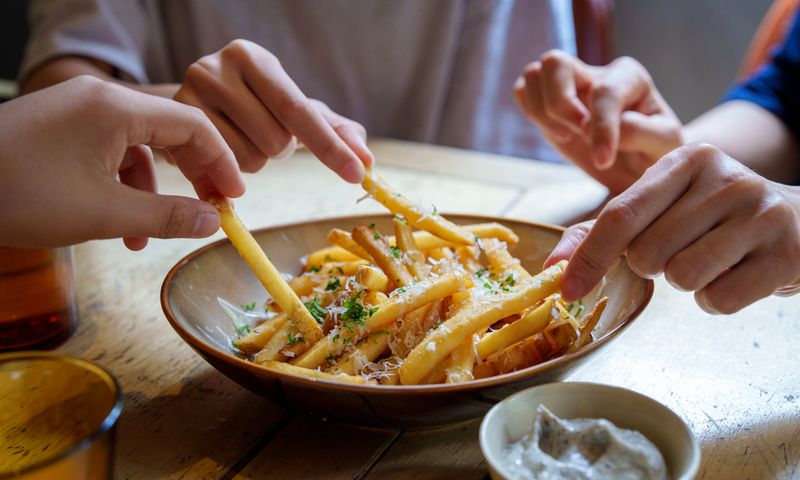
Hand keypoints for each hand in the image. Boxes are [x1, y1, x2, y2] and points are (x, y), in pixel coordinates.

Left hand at [0, 76, 244, 248]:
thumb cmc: (19, 194)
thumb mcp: (103, 213)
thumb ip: (167, 216)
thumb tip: (213, 223)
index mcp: (116, 109)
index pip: (192, 125)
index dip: (222, 162)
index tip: (235, 197)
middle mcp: (100, 101)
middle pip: (169, 133)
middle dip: (192, 177)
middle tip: (210, 212)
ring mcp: (78, 113)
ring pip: (138, 149)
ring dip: (152, 192)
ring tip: (149, 235)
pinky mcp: (61, 130)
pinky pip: (108, 154)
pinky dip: (121, 188)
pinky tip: (119, 224)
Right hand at [174, 39, 372, 181]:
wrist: (189, 109)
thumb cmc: (253, 107)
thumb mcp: (293, 112)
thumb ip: (334, 131)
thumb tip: (367, 161)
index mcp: (254, 58)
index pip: (299, 110)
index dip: (331, 147)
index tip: (357, 173)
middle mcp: (218, 68)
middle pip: (275, 141)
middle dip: (279, 150)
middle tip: (262, 135)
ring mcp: (190, 95)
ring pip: (248, 161)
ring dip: (255, 163)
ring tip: (239, 141)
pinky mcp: (173, 127)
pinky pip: (220, 171)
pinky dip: (230, 174)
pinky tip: (220, 154)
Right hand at [515, 50, 682, 193]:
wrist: (639, 165)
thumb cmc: (655, 152)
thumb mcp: (663, 145)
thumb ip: (639, 132)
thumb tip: (592, 128)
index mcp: (629, 77)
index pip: (605, 91)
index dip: (601, 127)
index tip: (603, 160)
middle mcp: (595, 73)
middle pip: (555, 63)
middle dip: (560, 103)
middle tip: (576, 134)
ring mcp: (569, 85)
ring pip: (534, 73)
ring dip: (542, 110)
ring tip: (566, 136)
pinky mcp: (548, 103)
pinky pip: (522, 91)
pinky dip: (530, 112)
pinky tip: (555, 133)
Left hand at [546, 144, 799, 313]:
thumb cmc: (714, 217)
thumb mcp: (662, 207)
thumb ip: (604, 230)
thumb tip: (554, 267)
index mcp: (686, 160)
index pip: (620, 215)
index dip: (589, 257)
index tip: (567, 289)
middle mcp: (726, 179)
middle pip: (647, 254)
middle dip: (653, 266)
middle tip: (683, 249)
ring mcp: (761, 213)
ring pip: (682, 278)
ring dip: (686, 283)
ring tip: (712, 260)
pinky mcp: (787, 253)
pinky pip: (718, 300)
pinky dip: (716, 300)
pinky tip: (734, 275)